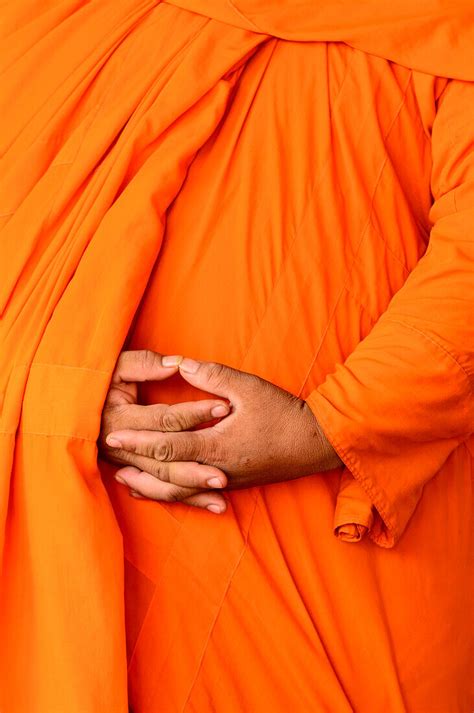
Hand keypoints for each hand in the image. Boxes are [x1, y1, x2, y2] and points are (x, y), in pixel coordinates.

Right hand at [99, 350, 230, 511]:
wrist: (71, 411)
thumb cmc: (99, 384)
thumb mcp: (115, 367)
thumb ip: (144, 364)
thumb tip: (175, 364)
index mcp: (121, 419)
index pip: (164, 420)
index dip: (194, 414)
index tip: (223, 407)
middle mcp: (124, 448)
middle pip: (165, 461)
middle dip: (196, 467)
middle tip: (225, 473)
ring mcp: (129, 464)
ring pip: (164, 482)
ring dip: (194, 489)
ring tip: (222, 493)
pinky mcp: (137, 473)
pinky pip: (162, 491)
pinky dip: (188, 499)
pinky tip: (214, 504)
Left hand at [105, 356, 341, 510]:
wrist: (316, 443)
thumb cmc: (283, 414)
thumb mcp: (249, 388)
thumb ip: (212, 376)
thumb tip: (180, 364)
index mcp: (216, 444)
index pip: (168, 444)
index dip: (139, 439)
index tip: (113, 432)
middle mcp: (215, 468)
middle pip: (166, 471)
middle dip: (136, 461)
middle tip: (109, 453)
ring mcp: (224, 479)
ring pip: (178, 490)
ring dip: (149, 485)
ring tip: (125, 480)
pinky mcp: (232, 483)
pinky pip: (194, 493)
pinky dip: (172, 493)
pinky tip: (160, 490)